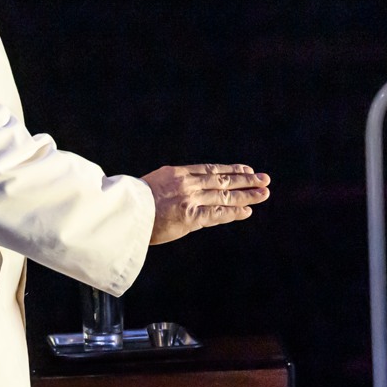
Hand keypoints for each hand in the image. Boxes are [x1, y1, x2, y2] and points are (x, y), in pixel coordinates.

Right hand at [141, 163, 270, 244]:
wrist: (121, 212)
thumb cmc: (129, 203)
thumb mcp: (150, 185)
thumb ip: (169, 186)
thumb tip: (178, 191)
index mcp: (176, 173)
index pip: (210, 170)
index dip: (231, 170)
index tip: (246, 169)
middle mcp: (187, 183)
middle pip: (223, 180)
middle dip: (246, 180)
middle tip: (264, 178)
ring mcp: (190, 199)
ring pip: (225, 195)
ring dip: (247, 194)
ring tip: (264, 192)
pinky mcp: (190, 216)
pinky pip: (217, 214)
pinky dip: (233, 213)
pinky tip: (247, 211)